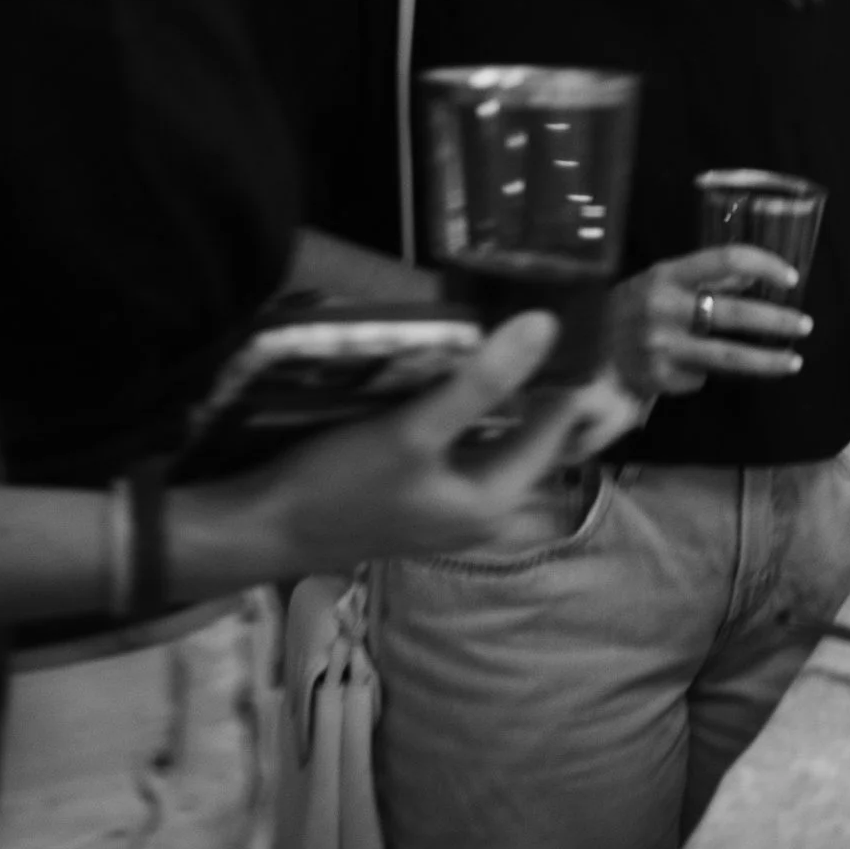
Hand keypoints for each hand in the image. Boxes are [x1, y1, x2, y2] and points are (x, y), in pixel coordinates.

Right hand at [232, 312, 644, 576]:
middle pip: (533, 436)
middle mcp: (485, 510)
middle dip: (548, 384)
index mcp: (496, 500)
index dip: (573, 375)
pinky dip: (478, 409)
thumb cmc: (338, 483)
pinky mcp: (424, 492)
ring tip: (525, 331)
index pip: (556, 427)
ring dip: (513, 393)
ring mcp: (453, 504)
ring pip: (501, 438)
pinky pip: (470, 443)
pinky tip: (469, 371)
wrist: (263, 528)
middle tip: (564, 320)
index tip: (586, 321)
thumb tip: (546, 327)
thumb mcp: (412, 430)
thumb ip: (481, 382)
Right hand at [602, 246, 810, 397]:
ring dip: (768, 361)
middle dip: (777, 320)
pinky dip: (710, 375)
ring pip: (729, 355)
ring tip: (794, 362)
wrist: (586, 352)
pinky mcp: (659, 377)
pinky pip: (702, 378)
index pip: (726, 259)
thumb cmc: (631, 309)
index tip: (791, 277)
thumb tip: (753, 278)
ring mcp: (661, 344)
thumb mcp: (660, 282)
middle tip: (804, 325)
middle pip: (735, 311)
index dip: (764, 265)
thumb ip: (703, 279)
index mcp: (667, 273)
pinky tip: (702, 373)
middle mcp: (664, 306)